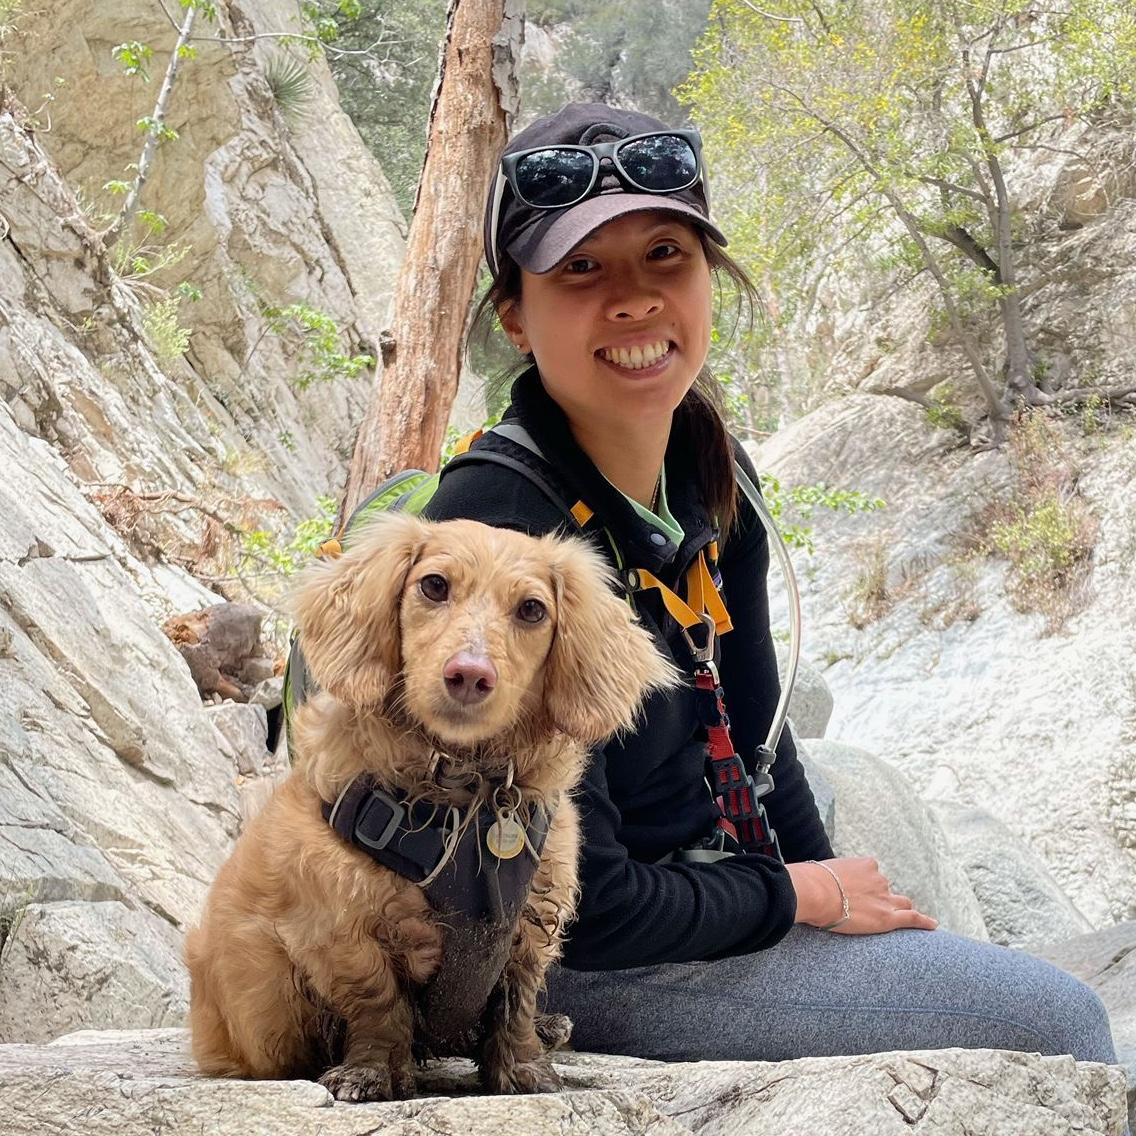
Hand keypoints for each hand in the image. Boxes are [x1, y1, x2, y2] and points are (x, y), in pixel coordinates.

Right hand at [785, 857, 937, 934]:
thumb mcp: (822, 871)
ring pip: (900, 903)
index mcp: (866, 865)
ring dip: (897, 909)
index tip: (857, 893)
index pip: (873, 875)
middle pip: (888, 889)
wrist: (816, 893)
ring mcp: (885, 898)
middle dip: (882, 897)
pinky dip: (924, 922)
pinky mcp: (888, 917)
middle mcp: (879, 879)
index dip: (867, 886)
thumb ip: (830, 876)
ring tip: (891, 919)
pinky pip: (912, 918)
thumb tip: (816, 880)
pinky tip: (933, 925)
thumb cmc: (812, 882)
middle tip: (867, 909)